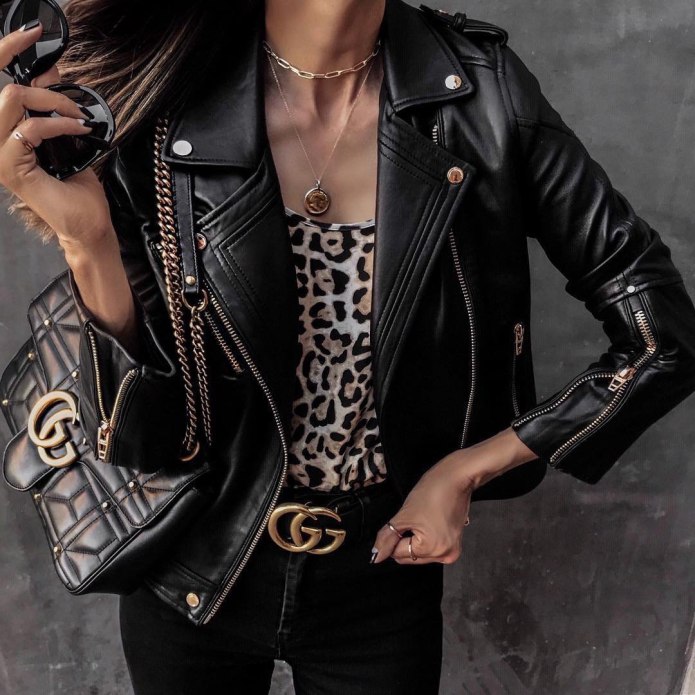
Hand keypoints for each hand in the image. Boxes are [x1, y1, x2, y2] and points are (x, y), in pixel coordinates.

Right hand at [0, 22, 113, 248]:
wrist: (87, 224)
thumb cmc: (77, 188)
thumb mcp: (65, 136)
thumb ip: (52, 105)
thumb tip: (50, 69)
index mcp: (5, 131)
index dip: (8, 48)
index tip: (34, 34)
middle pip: (5, 88)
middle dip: (45, 86)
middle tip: (76, 106)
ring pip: (12, 99)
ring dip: (54, 103)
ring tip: (79, 119)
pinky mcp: (10, 166)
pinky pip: (31, 127)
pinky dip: (60, 124)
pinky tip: (79, 130)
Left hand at [371, 427, 537, 564]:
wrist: (456, 478)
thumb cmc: (431, 492)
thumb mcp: (404, 515)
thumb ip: (387, 537)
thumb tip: (376, 557)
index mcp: (432, 550)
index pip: (399, 554)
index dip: (394, 537)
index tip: (402, 520)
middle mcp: (445, 556)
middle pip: (411, 556)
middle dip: (405, 540)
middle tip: (413, 518)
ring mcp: (452, 551)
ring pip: (420, 552)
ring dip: (415, 539)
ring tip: (423, 519)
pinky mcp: (455, 543)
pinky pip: (431, 547)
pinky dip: (425, 537)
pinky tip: (429, 521)